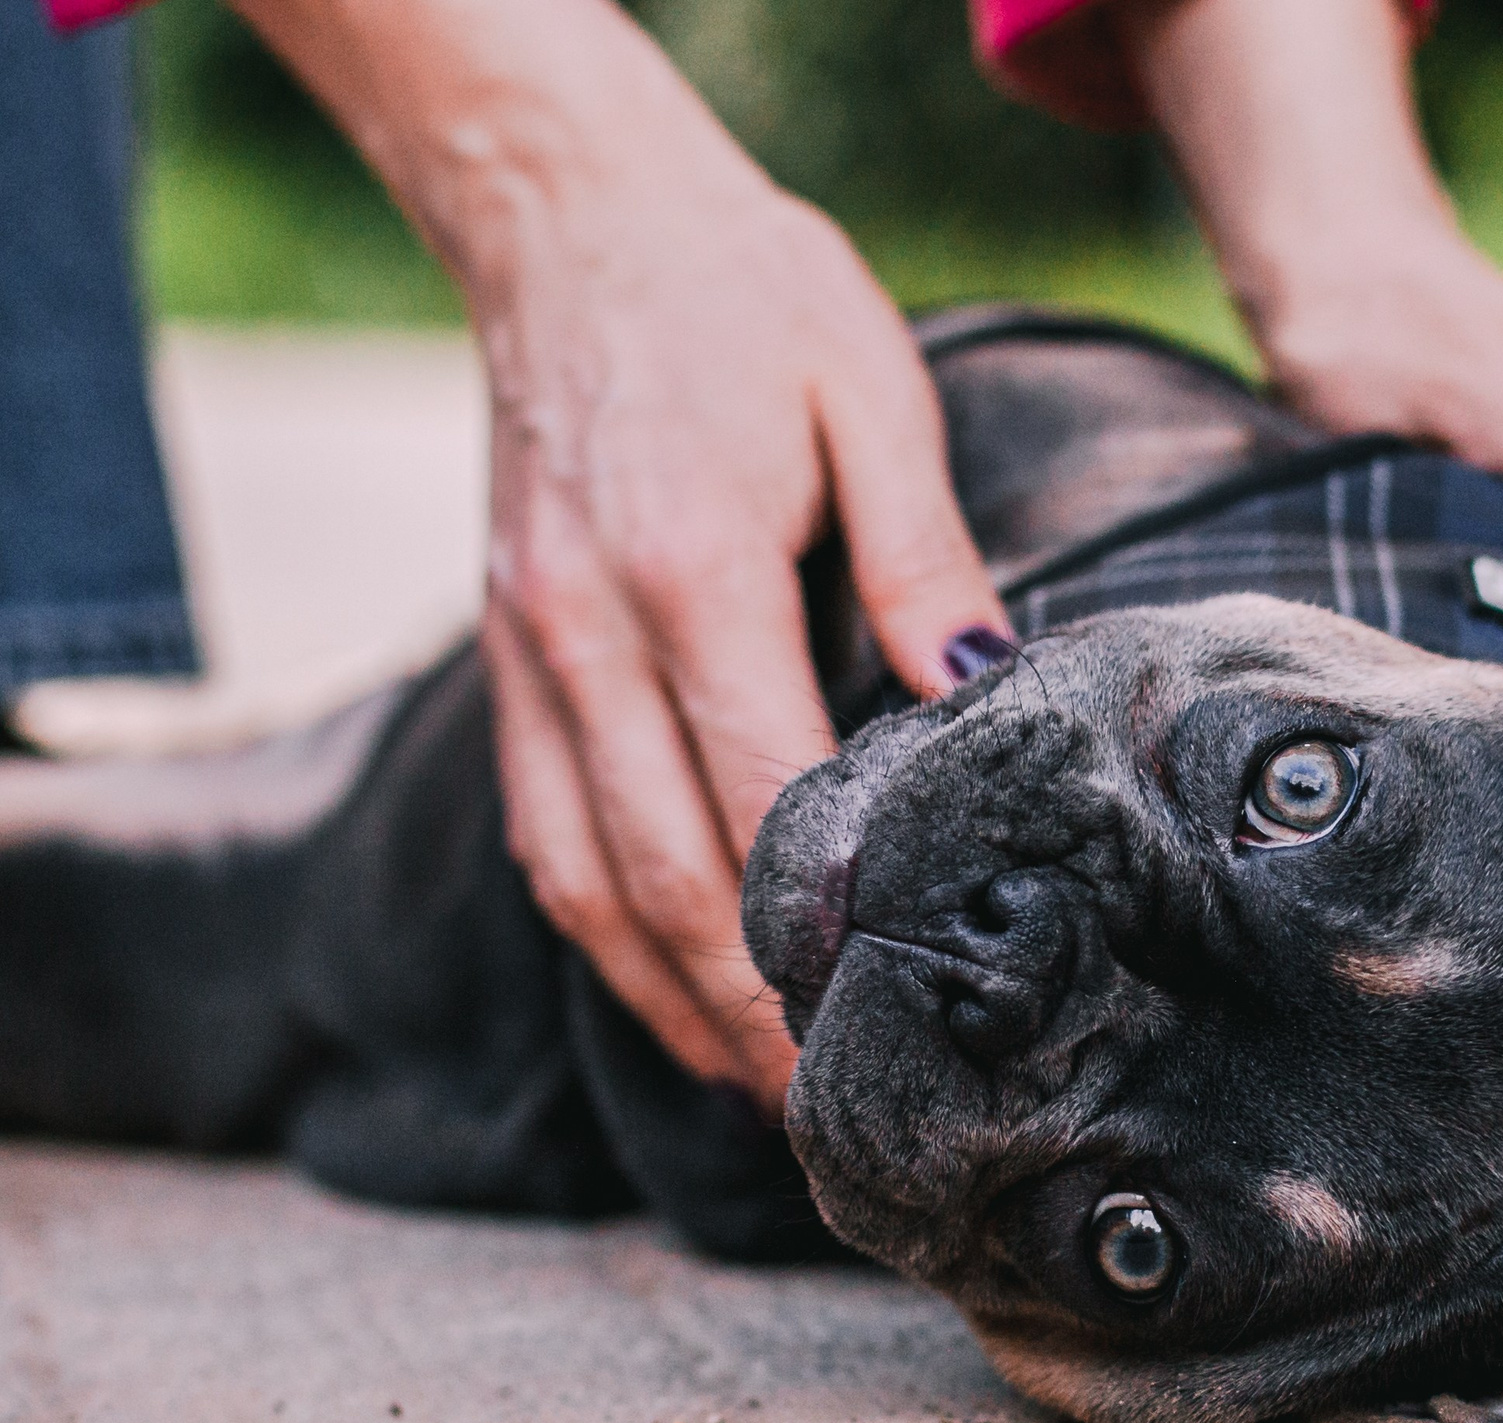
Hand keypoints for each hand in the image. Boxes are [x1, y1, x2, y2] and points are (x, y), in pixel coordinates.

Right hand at [228, 0, 1008, 1107]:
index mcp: (692, 570)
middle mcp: (588, 631)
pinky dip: (600, 926)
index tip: (886, 1034)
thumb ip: (926, 563)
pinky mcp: (511, 650)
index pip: (757, 801)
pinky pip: (543, 825)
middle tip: (836, 1119)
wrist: (571, 216)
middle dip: (746, 1017)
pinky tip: (665, 983)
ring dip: (664, 1001)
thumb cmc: (745, 293)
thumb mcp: (872, 396)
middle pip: (659, 877)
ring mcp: (531, 649)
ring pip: (581, 876)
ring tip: (756, 1091)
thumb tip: (985, 698)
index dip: (816, 941)